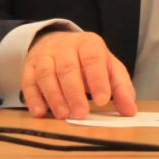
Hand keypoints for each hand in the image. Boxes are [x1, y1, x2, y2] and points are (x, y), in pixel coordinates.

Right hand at [21, 26, 136, 118]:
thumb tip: (130, 110)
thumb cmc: (87, 60)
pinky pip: (28, 81)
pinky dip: (33, 98)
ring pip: (46, 74)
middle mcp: (64, 46)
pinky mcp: (29, 66)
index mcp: (88, 43)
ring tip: (63, 115)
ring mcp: (45, 55)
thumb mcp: (108, 67)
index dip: (97, 79)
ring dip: (54, 96)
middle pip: (67, 67)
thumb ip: (121, 87)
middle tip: (81, 113)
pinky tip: (40, 112)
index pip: (92, 58)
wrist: (57, 43)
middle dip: (74, 92)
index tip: (102, 100)